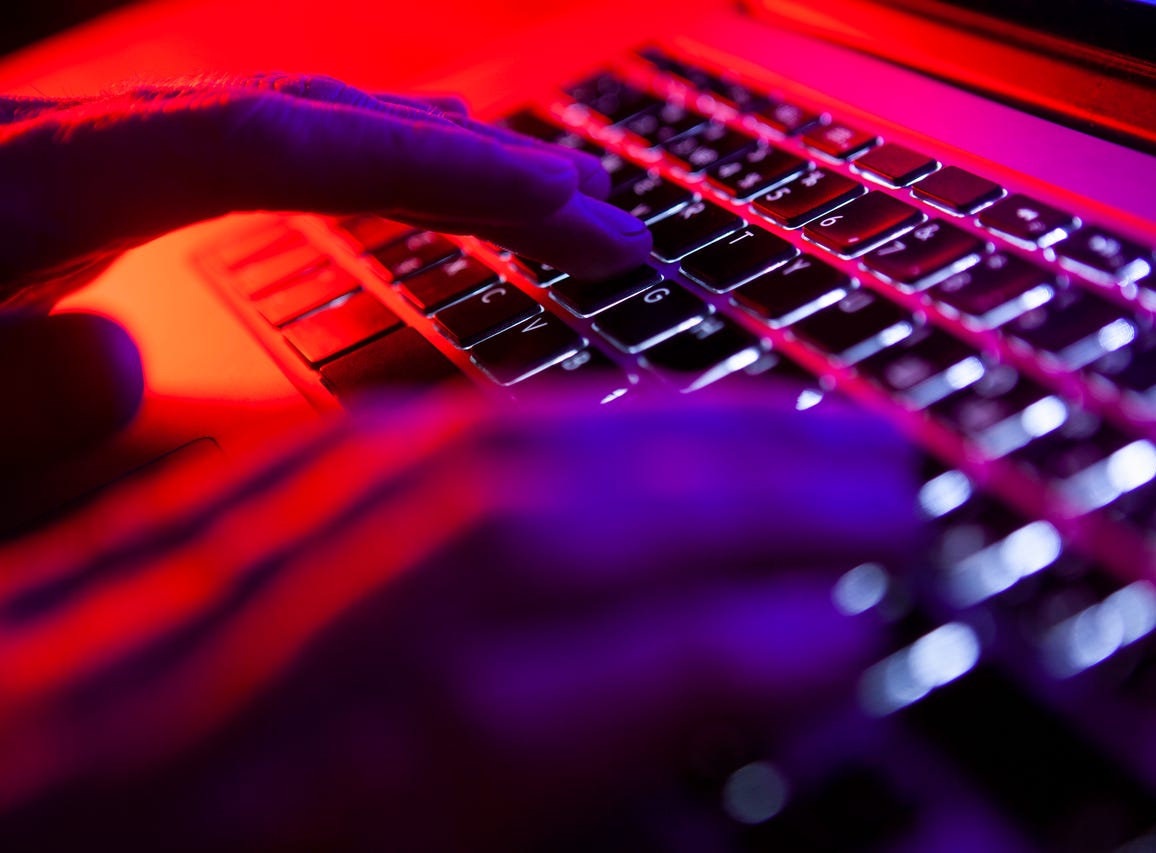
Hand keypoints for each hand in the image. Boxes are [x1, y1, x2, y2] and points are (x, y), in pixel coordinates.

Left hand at [0, 73, 651, 472]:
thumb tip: (108, 347)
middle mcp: (71, 153)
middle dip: (470, 158)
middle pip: (310, 116)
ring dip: (425, 163)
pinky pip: (252, 174)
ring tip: (541, 208)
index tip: (567, 214)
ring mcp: (88, 169)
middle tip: (604, 220)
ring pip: (293, 134)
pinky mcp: (91, 202)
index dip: (432, 168)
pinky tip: (402, 213)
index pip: (273, 145)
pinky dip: (352, 184)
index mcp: (29, 184)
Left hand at [0, 386, 919, 850]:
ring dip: (637, 436)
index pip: (491, 722)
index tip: (845, 636)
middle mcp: (193, 689)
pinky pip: (349, 443)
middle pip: (487, 550)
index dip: (686, 670)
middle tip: (881, 482)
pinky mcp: (159, 539)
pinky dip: (512, 417)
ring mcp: (169, 593)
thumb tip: (646, 757)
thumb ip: (475, 841)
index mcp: (229, 827)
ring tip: (791, 433)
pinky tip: (608, 414)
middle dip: (713, 506)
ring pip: (433, 469)